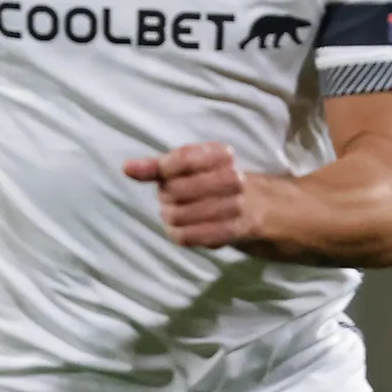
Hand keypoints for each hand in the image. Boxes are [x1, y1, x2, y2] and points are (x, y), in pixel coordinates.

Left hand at [123, 142, 273, 249]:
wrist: (264, 208)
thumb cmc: (212, 183)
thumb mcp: (189, 167)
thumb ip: (156, 166)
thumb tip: (126, 168)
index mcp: (219, 155)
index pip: (183, 158)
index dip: (166, 168)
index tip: (165, 174)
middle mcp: (232, 178)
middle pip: (175, 190)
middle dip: (167, 196)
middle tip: (173, 198)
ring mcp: (236, 206)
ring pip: (179, 215)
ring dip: (172, 216)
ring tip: (178, 213)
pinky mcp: (236, 230)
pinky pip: (192, 236)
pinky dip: (182, 233)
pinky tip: (185, 228)